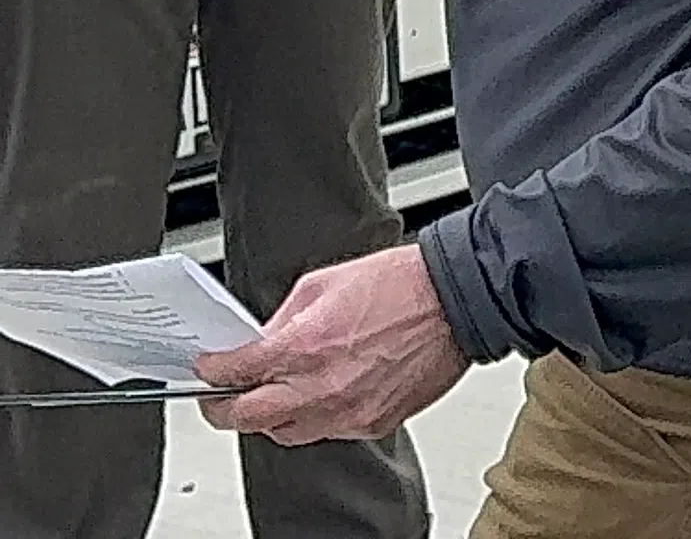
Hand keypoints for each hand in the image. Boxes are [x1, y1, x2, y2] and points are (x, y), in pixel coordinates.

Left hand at [195, 247, 468, 446]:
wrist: (455, 300)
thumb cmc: (401, 285)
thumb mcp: (323, 284)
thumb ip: (283, 319)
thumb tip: (263, 340)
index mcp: (301, 347)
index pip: (232, 373)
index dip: (212, 371)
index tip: (210, 369)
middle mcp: (319, 387)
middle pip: (246, 418)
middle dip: (224, 408)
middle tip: (221, 398)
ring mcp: (346, 411)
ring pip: (284, 432)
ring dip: (271, 416)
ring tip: (275, 396)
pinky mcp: (373, 423)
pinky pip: (328, 431)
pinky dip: (318, 416)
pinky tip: (325, 393)